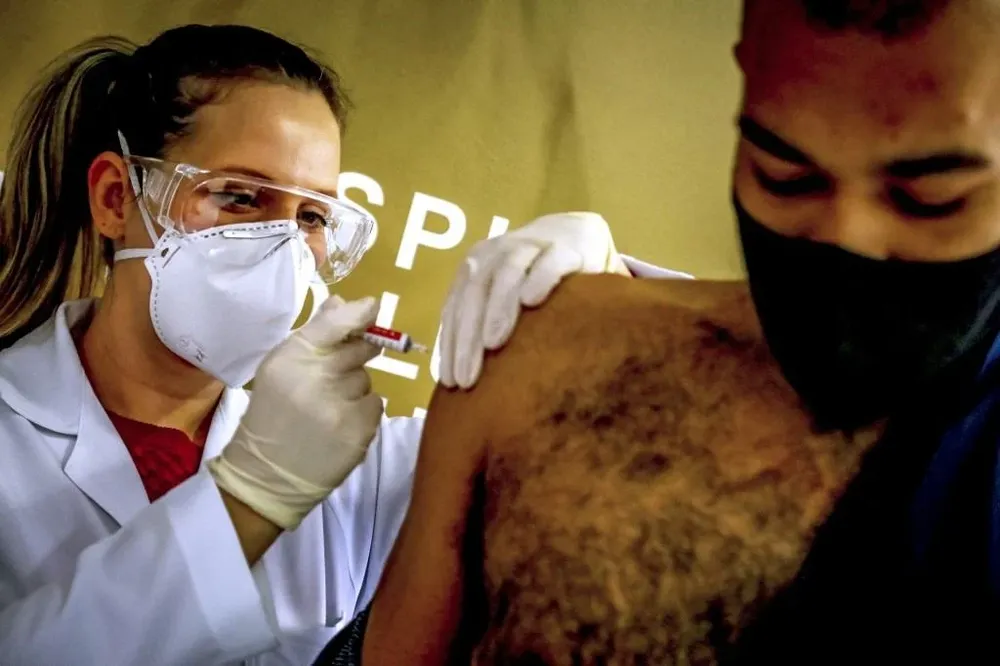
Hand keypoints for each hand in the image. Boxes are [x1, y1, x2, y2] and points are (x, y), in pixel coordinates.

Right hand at [207, 295, 383, 529]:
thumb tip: (346, 302)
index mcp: (291, 358)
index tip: (372, 306)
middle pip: (359, 349)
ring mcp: (340, 406)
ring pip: (366, 380)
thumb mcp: (281, 368)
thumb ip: (315, 334)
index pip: (334, 324)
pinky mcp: (359, 431)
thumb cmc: (273, 412)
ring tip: (327, 409)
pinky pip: (375, 405)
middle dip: (354, 357)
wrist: (267, 472)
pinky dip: (361, 413)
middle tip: (332, 377)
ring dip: (354, 390)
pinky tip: (338, 426)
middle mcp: (316, 378)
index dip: (359, 313)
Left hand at [438, 211, 628, 388]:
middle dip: (468, 337)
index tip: (450, 382)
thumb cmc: (535, 280)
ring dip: (498, 308)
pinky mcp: (566, 247)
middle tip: (467, 377)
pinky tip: (531, 301)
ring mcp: (531, 246)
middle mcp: (497, 253)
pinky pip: (549, 261)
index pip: (456, 307)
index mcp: (476, 267)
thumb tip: (463, 381)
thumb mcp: (504, 299)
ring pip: (507, 274)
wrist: (577, 236)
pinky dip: (539, 278)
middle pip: (475, 293)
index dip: (450, 344)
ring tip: (493, 344)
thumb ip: (485, 326)